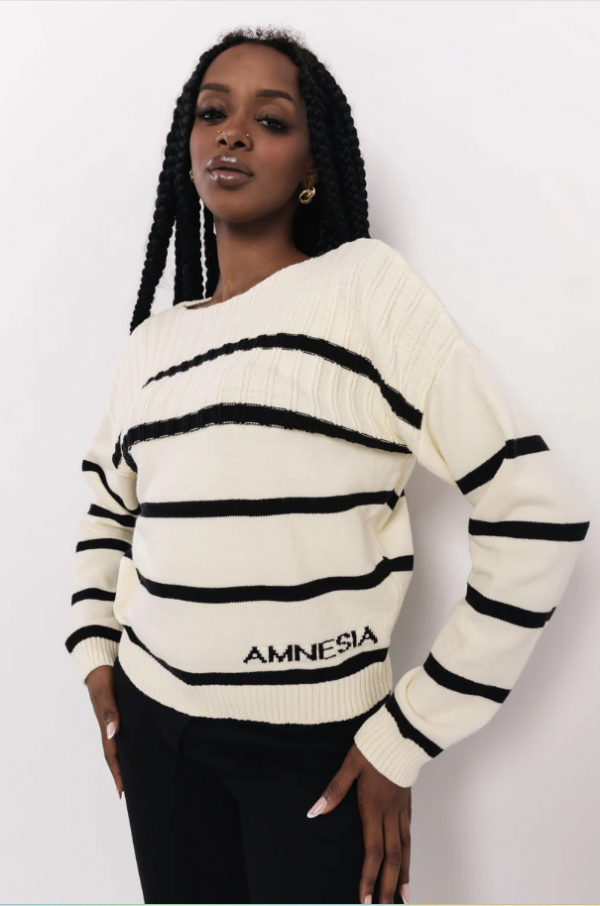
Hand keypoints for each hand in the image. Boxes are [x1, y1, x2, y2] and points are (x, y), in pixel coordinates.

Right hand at [85, 665, 123, 798]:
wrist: (99, 662)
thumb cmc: (102, 676)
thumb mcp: (105, 691)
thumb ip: (110, 710)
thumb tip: (113, 732)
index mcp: (106, 724)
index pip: (112, 754)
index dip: (118, 773)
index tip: (123, 792)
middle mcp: (110, 724)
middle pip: (116, 754)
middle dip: (122, 772)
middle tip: (131, 791)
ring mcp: (114, 718)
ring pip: (120, 744)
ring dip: (125, 759)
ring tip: (136, 774)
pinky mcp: (119, 710)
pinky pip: (124, 732)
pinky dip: (129, 743)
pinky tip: (139, 745)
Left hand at [306, 742, 410, 903]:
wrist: (401, 734)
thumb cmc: (373, 748)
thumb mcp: (350, 765)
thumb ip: (334, 791)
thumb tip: (315, 811)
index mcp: (373, 807)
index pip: (372, 850)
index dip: (369, 876)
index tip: (365, 898)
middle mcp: (390, 813)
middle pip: (392, 856)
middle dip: (388, 885)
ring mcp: (401, 809)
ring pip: (405, 848)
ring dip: (403, 874)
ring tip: (403, 896)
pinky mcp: (408, 803)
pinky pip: (409, 834)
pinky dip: (409, 854)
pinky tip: (407, 862)